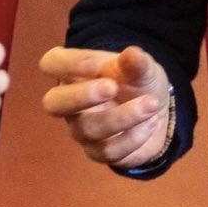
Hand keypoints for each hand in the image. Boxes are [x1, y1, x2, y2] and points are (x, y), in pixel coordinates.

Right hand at [39, 46, 169, 168]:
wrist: (156, 111)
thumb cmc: (136, 81)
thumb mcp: (142, 67)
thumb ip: (136, 62)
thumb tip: (132, 54)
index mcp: (72, 73)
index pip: (52, 63)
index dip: (71, 63)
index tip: (102, 63)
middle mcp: (69, 103)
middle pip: (53, 104)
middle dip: (81, 96)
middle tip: (112, 87)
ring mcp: (81, 130)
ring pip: (88, 129)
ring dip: (122, 117)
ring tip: (151, 104)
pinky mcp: (98, 152)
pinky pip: (109, 151)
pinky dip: (134, 137)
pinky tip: (151, 122)